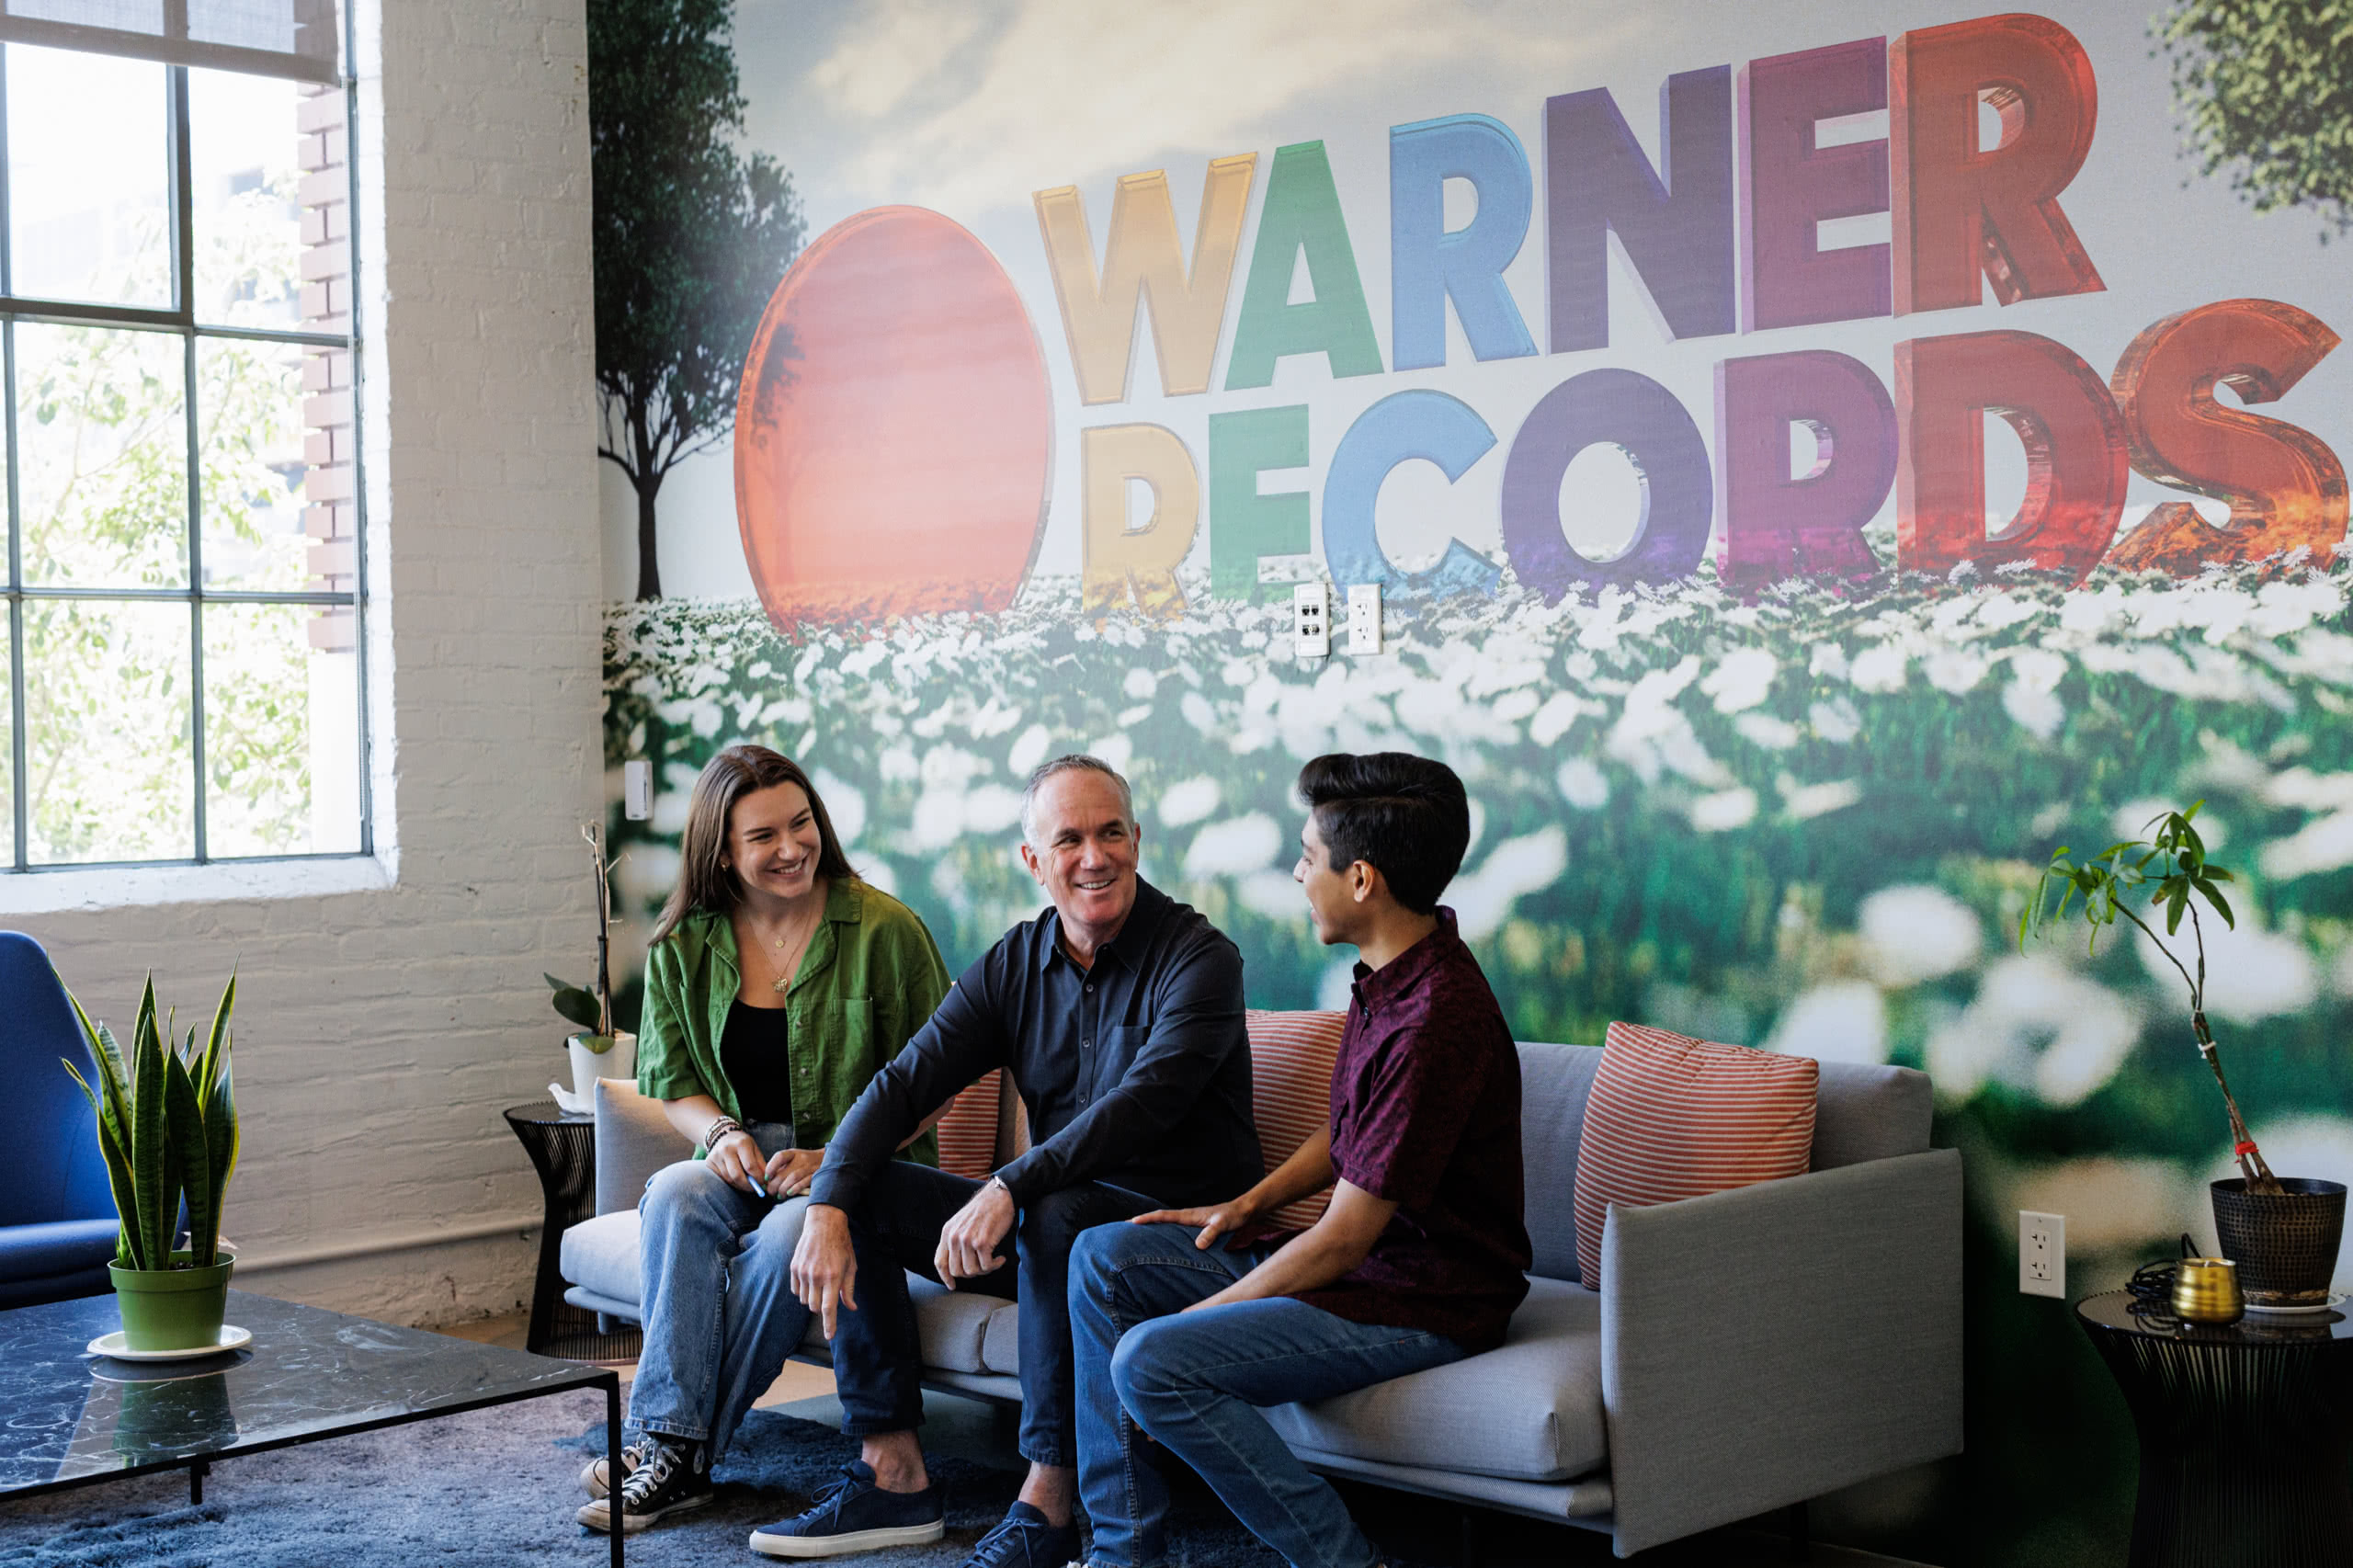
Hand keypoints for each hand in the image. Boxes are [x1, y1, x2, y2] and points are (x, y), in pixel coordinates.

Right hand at [705, 1130, 767, 1194]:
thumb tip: (765, 1181)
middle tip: (754, 1189)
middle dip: (747, 1185)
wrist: (724, 1135)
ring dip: (739, 1185)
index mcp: (741, 1143)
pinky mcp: (709, 1163)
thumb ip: (761, 1164)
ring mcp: (716, 1156)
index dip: (758, 1178)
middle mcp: (726, 1149)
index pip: (750, 1166)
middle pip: (737, 1175)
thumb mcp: (754, 1149)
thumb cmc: (742, 1144)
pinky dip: (730, 1182)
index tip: (763, 1183)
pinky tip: (736, 1179)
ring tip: (746, 1184)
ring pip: (729, 1179)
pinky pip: (721, 1178)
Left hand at [765, 1146, 824, 1198]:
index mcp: (793, 1153)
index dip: (770, 1168)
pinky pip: (804, 1182)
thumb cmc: (805, 1162)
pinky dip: (795, 1189)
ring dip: (783, 1189)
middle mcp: (801, 1158)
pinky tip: (789, 1194)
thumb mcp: (793, 1159)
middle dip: (774, 1185)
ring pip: (793, 1178)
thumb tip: (767, 1181)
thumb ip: (781, 1168)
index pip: (779, 1157)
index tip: (766, 1178)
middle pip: (784, 1172)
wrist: (827, 1159)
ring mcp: (809, 1167)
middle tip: (770, 1192)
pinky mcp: (816, 1175)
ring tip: (779, 1195)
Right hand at [791, 1205, 857, 1338]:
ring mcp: (803, 1272)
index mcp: (833, 1276)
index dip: (829, 1325)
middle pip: (815, 1307)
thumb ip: (849, 1289)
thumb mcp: (851, 1266)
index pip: (830, 1308)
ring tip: (820, 1283)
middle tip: (828, 1295)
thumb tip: (851, 1307)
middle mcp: (816, 1276)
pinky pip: (796, 1291)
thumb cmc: (841, 1245)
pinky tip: (810, 1279)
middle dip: (822, 1308)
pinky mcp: (794, 1268)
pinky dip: (803, 1291)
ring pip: (805, 1300)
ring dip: (813, 1299)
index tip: (830, 1336)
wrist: (824, 1223)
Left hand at [933, 1180, 1014, 1288]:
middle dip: (970, 1272)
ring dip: (985, 1269)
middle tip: (982, 1266)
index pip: (940, 1262)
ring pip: (972, 1271)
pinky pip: (986, 1266)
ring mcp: (968, 1240)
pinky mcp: (983, 1242)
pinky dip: (995, 1265)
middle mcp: (954, 1237)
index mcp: (947, 1232)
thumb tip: (956, 1264)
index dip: (945, 1277)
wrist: (999, 1196)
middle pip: (957, 1271)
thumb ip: (955, 1239)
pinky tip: (1000, 1258)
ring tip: (993, 1260)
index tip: (952, 1285)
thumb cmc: (984, 1210)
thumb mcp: (961, 1222)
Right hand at [1132, 1194, 1262, 1251]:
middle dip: (1143, 1221)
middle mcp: (1187, 1216)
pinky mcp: (1196, 1226)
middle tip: (1124, 1227)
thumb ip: (1210, 1233)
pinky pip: (1175, 1228)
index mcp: (1189, 1215)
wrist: (1244, 1211)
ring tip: (1137, 1235)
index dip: (1147, 1219)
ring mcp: (1190, 1221)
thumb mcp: (1222, 1225)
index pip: (1164, 1216)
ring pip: (1166, 1223)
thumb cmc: (1233, 1216)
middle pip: (1160, 1218)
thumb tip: (1197, 1245)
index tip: (1131, 1222)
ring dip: (1152, 1227)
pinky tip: (1162, 1241)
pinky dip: (1164, 1231)